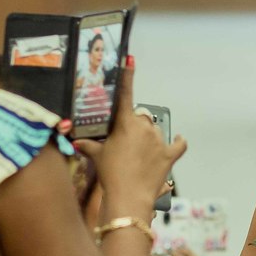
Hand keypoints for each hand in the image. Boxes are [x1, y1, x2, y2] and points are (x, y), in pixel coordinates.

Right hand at [74, 62, 185, 215]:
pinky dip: (177, 142)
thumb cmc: (111, 174)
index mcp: (125, 123)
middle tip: (124, 143)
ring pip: (154, 130)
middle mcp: (144, 127)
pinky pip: (178, 144)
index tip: (130, 59)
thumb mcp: (97, 156)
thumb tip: (77, 142)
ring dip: (148, 138)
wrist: (129, 196)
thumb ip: (89, 145)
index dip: (127, 76)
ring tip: (138, 155)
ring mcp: (159, 140)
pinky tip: (177, 140)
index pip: (125, 94)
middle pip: (139, 118)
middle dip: (132, 127)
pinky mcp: (170, 154)